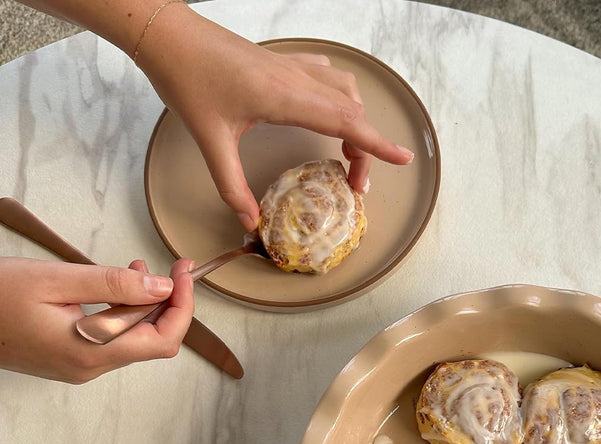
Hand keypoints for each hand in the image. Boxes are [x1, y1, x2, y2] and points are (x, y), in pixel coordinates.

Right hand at [0, 257, 193, 382]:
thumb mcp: (55, 280)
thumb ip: (113, 284)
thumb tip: (163, 288)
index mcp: (91, 352)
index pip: (162, 340)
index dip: (182, 307)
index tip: (185, 273)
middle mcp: (90, 368)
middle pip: (152, 341)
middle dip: (167, 302)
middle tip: (171, 267)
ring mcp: (79, 368)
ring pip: (132, 339)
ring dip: (143, 304)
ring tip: (137, 268)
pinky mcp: (69, 360)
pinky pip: (111, 339)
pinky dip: (122, 312)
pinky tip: (114, 287)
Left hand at [137, 8, 414, 228]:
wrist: (168, 36)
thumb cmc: (187, 81)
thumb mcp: (209, 141)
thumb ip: (231, 186)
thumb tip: (250, 221)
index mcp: (285, 98)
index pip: (345, 122)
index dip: (377, 143)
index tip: (403, 158)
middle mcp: (296, 79)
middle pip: (351, 112)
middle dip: (365, 147)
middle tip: (356, 182)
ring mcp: (291, 66)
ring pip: (344, 91)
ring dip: (355, 120)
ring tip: (347, 151)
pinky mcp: (281, 61)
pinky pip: (326, 76)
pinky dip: (340, 96)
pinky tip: (329, 110)